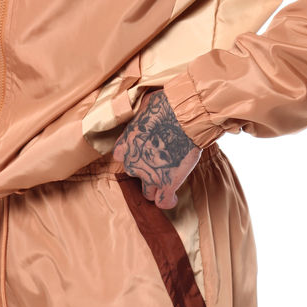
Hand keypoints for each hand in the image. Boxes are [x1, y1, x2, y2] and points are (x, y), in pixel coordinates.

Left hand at [113, 88, 201, 208]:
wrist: (185, 115)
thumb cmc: (167, 105)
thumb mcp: (143, 106)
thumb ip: (139, 119)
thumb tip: (143, 115)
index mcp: (126, 144)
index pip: (121, 157)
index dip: (133, 155)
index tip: (143, 152)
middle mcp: (133, 162)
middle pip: (135, 174)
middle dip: (147, 169)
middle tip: (161, 161)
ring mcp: (150, 175)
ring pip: (148, 192)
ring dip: (156, 187)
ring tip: (167, 180)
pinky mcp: (168, 183)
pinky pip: (163, 202)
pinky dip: (168, 201)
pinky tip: (173, 196)